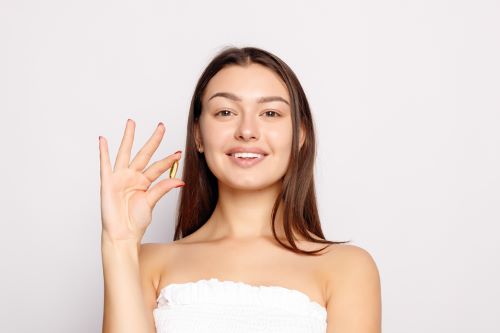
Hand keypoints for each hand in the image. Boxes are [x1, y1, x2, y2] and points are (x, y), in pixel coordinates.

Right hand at [98, 119, 183, 242]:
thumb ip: (163, 188)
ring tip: (132, 123)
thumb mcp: (151, 202)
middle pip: (144, 154)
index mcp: (144, 182)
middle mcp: (132, 177)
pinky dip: (103, 152)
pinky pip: (105, 165)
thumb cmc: (135, 221)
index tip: (179, 153)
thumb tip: (180, 180)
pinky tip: (103, 140)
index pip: (158, 166)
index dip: (168, 160)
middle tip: (161, 126)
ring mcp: (120, 178)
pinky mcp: (108, 183)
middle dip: (153, 140)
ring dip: (129, 138)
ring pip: (125, 153)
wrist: (123, 235)